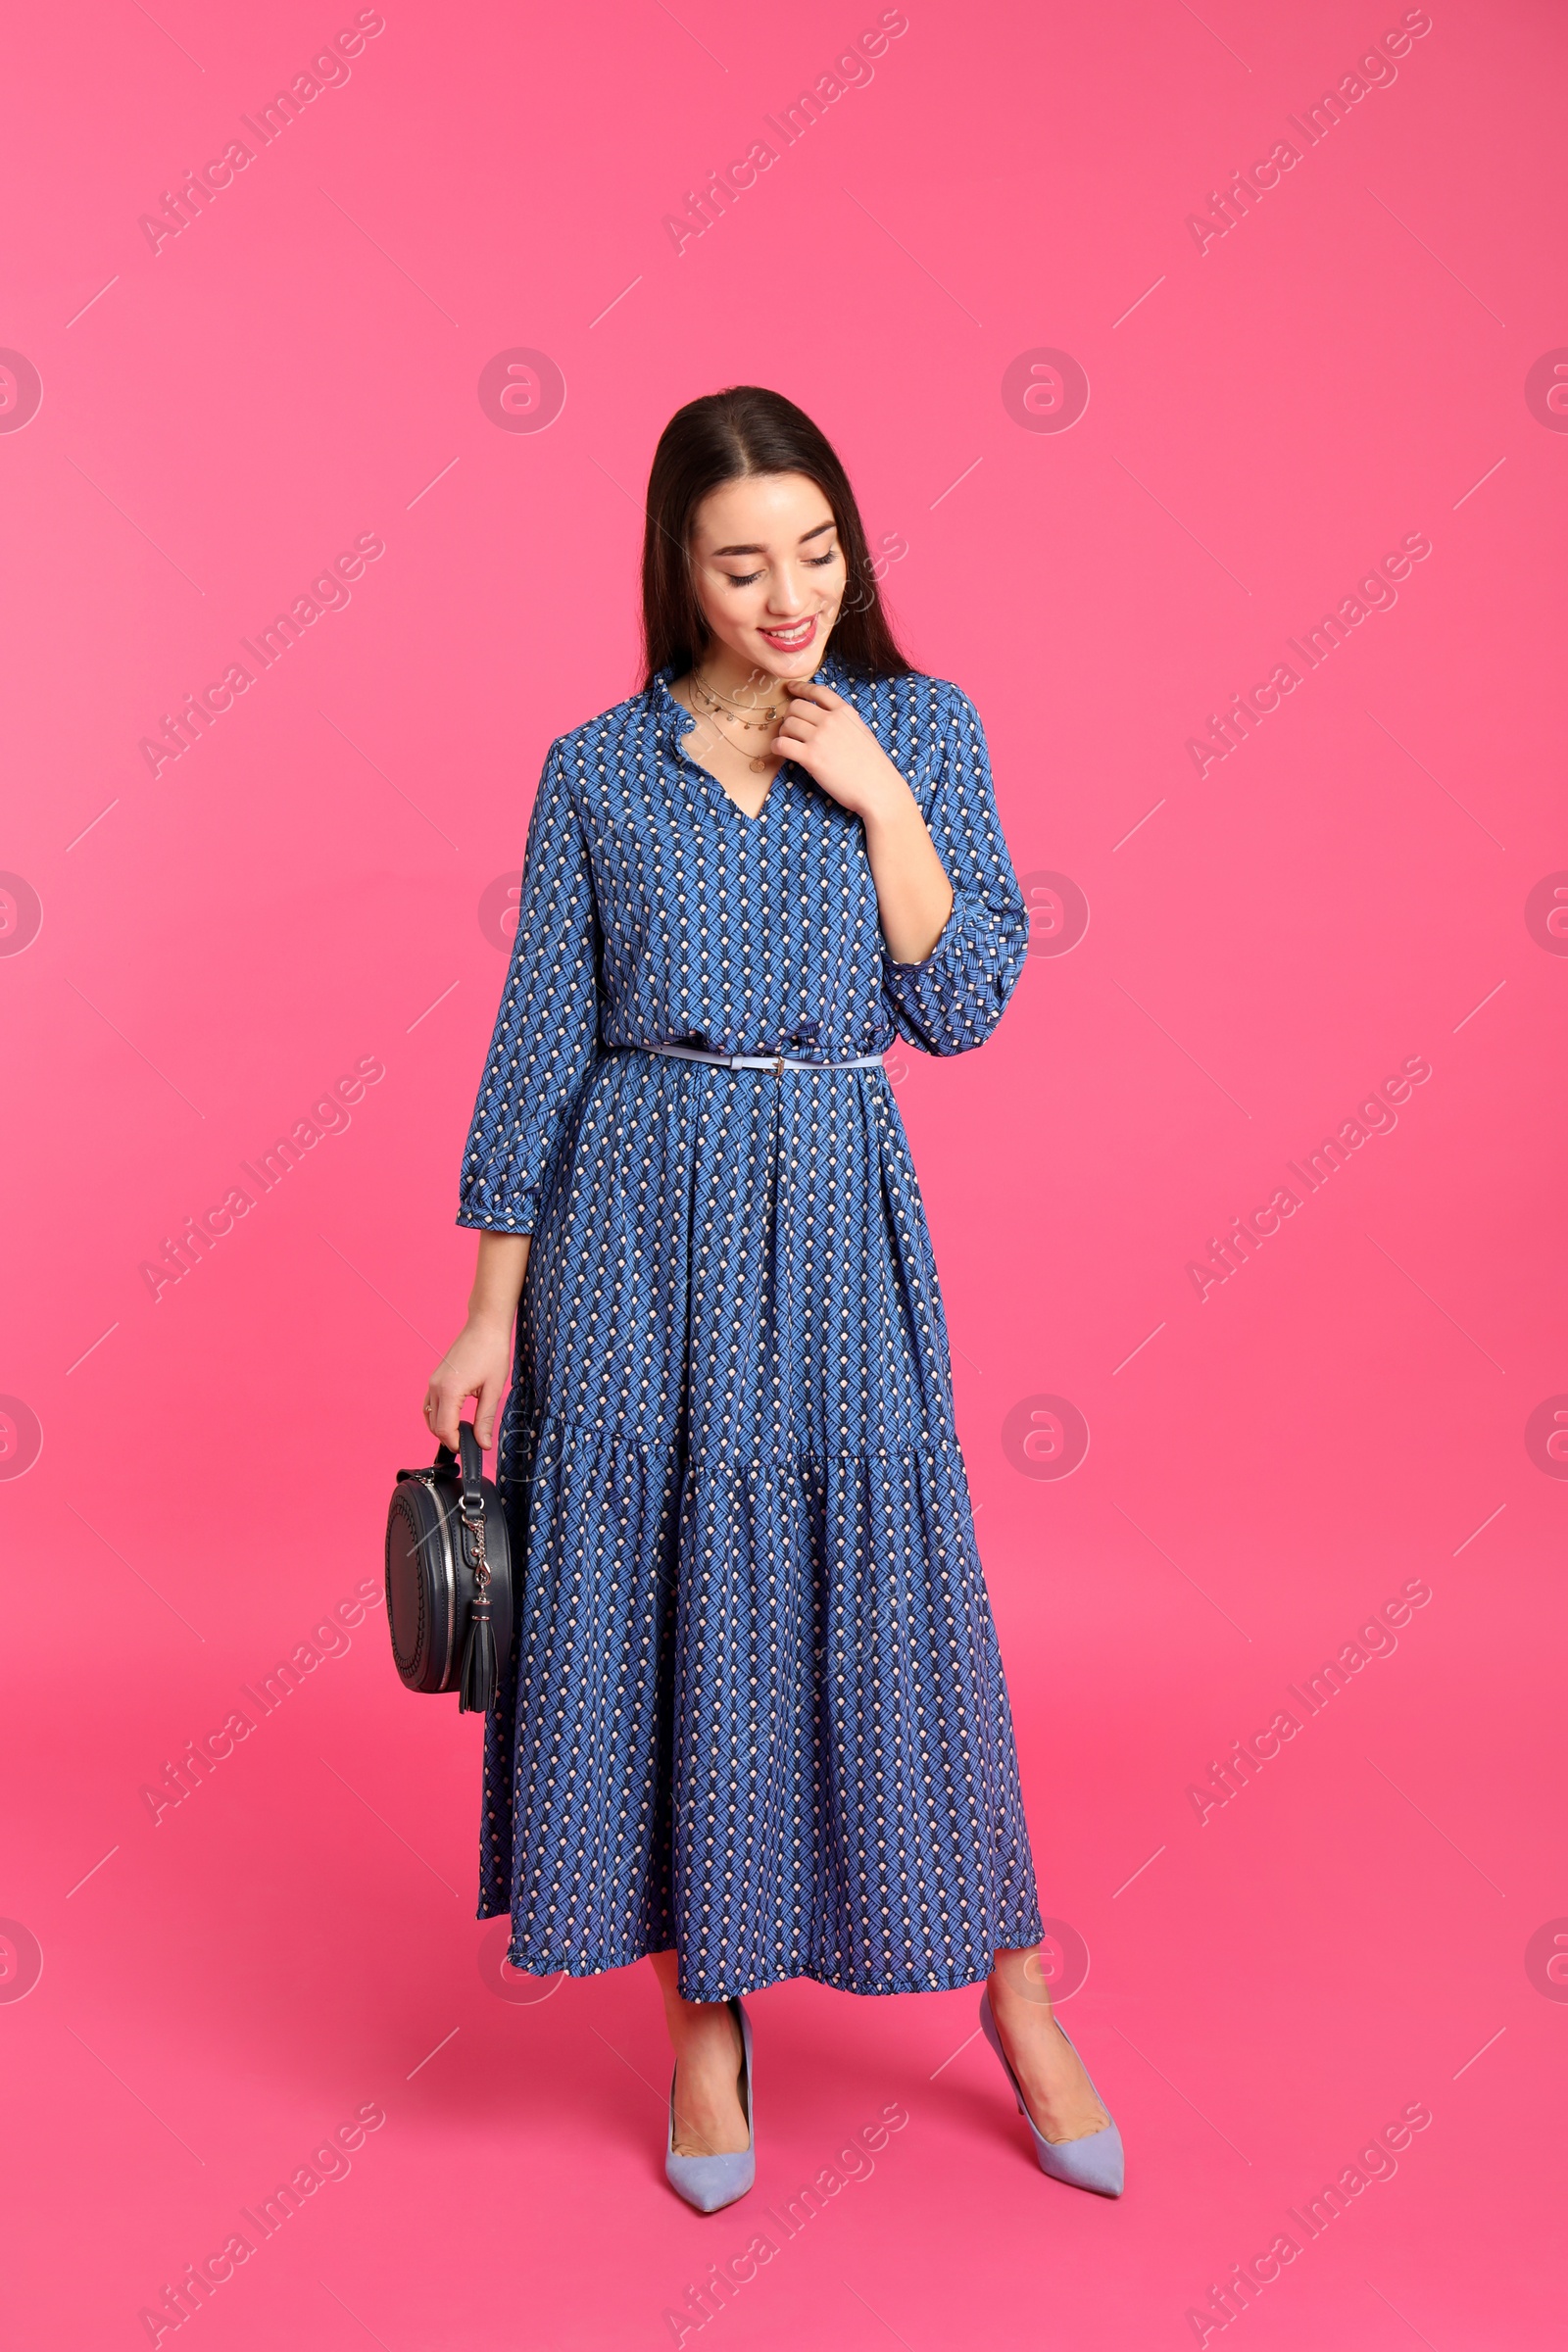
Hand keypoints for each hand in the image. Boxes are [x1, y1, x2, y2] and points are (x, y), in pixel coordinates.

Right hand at [424, 1314, 513, 1452]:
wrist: (485, 1326)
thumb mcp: (493, 1389)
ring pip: (429, 1416)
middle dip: (449, 1438)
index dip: (455, 1444)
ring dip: (443, 1427)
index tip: (469, 1449)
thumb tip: (483, 1444)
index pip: (444, 1429)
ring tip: (465, 1431)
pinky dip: (440, 1415)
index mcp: (449, 1390)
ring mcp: (433, 1381)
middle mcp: (436, 1386)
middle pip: (434, 1425)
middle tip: (471, 1442)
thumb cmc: (492, 1352)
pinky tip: (457, 1416)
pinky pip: (430, 1404)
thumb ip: (486, 1420)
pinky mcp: (436, 1377)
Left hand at [772, 678, 910, 820]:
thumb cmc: (873, 766)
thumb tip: (823, 720)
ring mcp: (820, 738)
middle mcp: (831, 720)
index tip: (790, 689)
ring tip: (788, 742)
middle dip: (789, 716)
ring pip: (787, 724)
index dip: (800, 688)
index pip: (817, 691)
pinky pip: (782, 744)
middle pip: (796, 707)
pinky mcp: (811, 757)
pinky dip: (776, 746)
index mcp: (845, 712)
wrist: (878, 788)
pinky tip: (780, 751)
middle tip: (790, 728)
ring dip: (783, 733)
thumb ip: (843, 722)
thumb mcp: (861, 732)